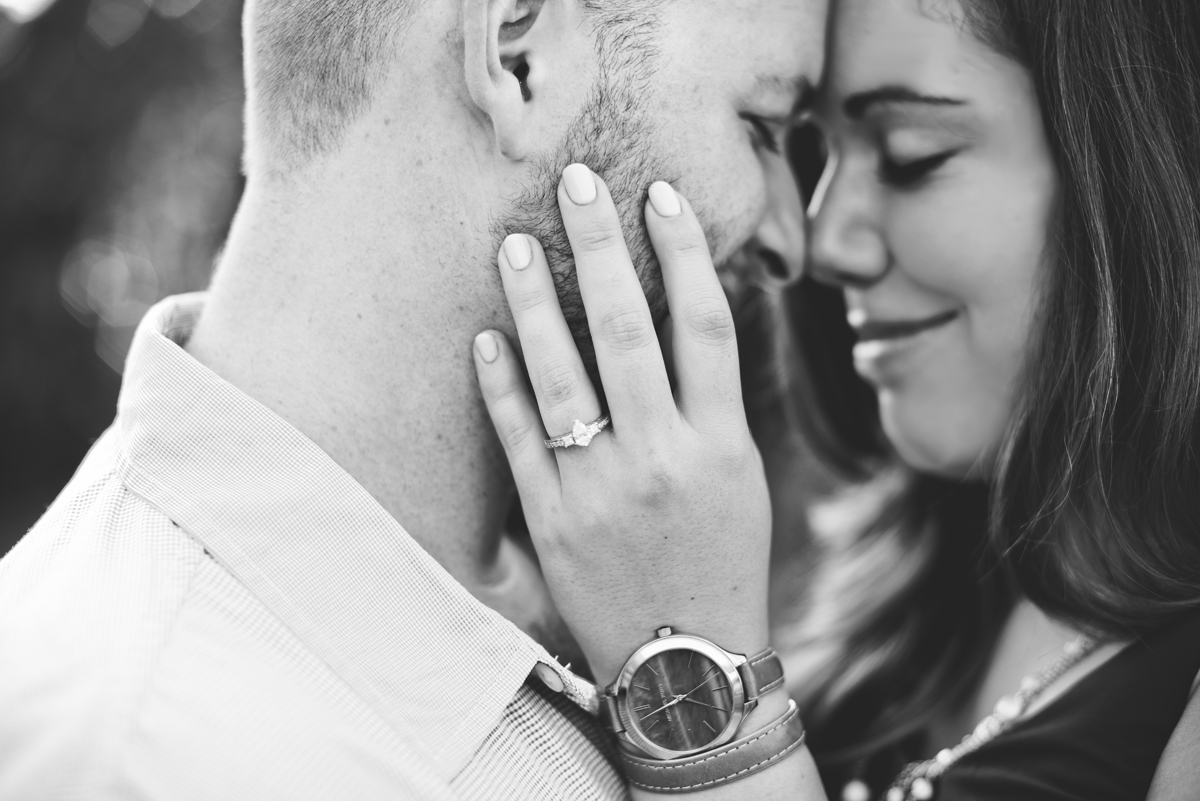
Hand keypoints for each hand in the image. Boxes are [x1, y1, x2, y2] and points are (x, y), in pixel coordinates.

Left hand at [472, 164, 772, 686]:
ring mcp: (601, 490)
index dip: (684, 252)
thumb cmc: (724, 562)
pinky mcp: (551, 521)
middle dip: (603, 247)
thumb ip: (710, 402)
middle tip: (578, 182)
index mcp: (722, 444)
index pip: (705, 325)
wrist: (688, 669)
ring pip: (564, 374)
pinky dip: (500, 385)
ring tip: (516, 242)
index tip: (661, 196)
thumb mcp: (742, 478)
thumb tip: (684, 317)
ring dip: (537, 302)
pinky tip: (485, 336)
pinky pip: (520, 438)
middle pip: (630, 329)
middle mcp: (663, 458)